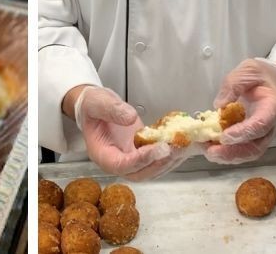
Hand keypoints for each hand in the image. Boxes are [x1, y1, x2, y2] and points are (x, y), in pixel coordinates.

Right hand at [74, 86, 189, 179]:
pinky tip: (184, 144)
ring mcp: (131, 159)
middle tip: (175, 149)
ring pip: (152, 170)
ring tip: (183, 146)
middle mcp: (117, 162)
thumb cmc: (92, 107)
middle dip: (159, 163)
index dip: (141, 160)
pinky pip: (157, 160)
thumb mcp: (97, 102)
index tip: (159, 148)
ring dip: (169, 161)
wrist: (97, 107)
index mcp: (102, 154)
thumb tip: (130, 118)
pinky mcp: (142, 153)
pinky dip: (171, 155)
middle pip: (139, 173)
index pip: (121, 165)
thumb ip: (111, 109)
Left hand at [204, 58, 275, 164]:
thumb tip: (219, 105)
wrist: (274, 82)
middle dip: (232, 153)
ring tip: (206, 150)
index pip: (261, 125)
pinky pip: (243, 150)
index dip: (243, 133)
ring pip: (249, 153)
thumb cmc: (261, 76)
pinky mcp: (255, 138)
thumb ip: (234, 85)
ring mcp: (264, 135)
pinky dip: (227, 152)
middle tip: (210, 152)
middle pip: (256, 147)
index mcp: (273, 107)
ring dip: (227, 156)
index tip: (224, 137)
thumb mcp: (247, 70)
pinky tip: (210, 147)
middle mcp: (272, 126)